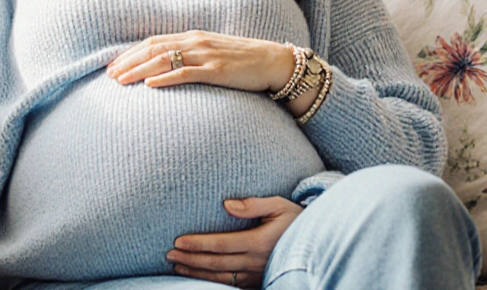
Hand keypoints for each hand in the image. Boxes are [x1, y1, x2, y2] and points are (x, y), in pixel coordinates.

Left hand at [105, 30, 294, 92]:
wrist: (272, 62)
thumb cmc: (241, 61)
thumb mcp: (212, 53)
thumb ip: (191, 56)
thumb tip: (167, 67)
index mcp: (192, 37)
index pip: (153, 42)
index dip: (130, 53)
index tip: (113, 65)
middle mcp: (195, 42)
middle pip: (153, 49)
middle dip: (128, 62)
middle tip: (109, 75)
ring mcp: (205, 55)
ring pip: (164, 60)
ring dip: (139, 70)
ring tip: (121, 81)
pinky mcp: (216, 71)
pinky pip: (186, 73)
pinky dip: (165, 78)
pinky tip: (150, 85)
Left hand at [167, 196, 302, 286]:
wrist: (318, 244)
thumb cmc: (296, 219)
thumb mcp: (279, 205)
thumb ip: (253, 204)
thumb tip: (227, 204)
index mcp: (259, 241)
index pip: (221, 244)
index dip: (198, 244)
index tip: (179, 241)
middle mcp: (255, 262)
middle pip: (216, 263)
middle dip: (190, 259)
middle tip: (169, 254)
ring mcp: (256, 275)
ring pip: (220, 277)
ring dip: (196, 272)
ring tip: (177, 265)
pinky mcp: (258, 282)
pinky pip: (230, 284)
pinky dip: (211, 281)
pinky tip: (198, 276)